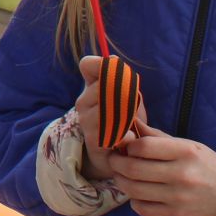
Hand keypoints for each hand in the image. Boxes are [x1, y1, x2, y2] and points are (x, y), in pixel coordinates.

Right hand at [73, 56, 147, 179]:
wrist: (117, 155)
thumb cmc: (125, 122)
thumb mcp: (129, 98)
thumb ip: (124, 81)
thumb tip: (113, 60)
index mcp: (91, 87)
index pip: (87, 64)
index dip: (101, 64)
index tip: (115, 72)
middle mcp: (83, 102)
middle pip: (103, 85)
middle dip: (123, 93)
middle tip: (132, 105)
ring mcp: (86, 121)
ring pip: (108, 107)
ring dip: (126, 115)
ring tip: (131, 123)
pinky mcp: (93, 139)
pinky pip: (113, 130)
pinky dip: (126, 134)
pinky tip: (128, 138)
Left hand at [103, 126, 215, 215]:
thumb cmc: (208, 166)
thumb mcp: (188, 145)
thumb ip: (157, 136)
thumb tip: (130, 123)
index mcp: (186, 152)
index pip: (143, 146)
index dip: (128, 145)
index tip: (125, 146)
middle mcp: (182, 175)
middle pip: (133, 169)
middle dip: (117, 163)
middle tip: (114, 160)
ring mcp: (178, 198)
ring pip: (134, 190)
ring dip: (121, 181)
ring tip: (121, 176)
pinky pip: (142, 209)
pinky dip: (134, 201)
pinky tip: (138, 194)